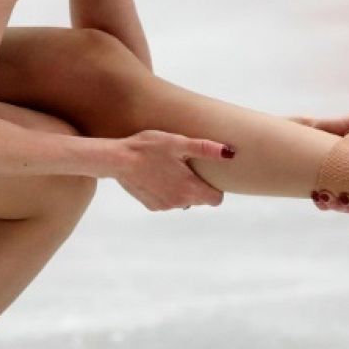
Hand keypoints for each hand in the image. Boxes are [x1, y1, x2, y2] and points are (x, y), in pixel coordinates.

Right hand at [113, 130, 233, 211]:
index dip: (214, 188)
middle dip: (197, 186)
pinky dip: (166, 192)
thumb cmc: (149, 147)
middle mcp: (179, 202)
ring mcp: (165, 206)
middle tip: (186, 166)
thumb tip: (230, 152)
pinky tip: (157, 176)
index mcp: (190, 188)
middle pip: (200, 200)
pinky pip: (167, 202)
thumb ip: (206, 149)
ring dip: (181, 189)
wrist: (118, 159)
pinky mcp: (152, 206)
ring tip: (169, 169)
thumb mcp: (179, 143)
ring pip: (183, 201)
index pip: (216, 200)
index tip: (206, 174)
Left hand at [293, 105, 348, 218]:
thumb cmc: (337, 128)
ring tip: (328, 195)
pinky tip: (316, 194)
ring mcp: (343, 188)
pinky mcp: (325, 191)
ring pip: (345, 207)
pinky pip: (325, 204)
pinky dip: (322, 203)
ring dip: (338, 206)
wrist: (305, 131)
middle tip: (346, 200)